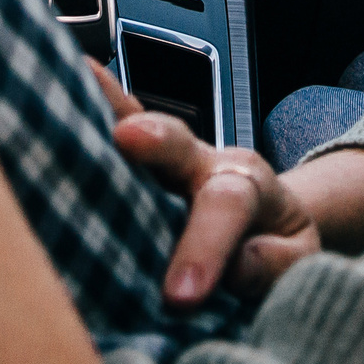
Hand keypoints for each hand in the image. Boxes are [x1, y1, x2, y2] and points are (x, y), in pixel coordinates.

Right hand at [91, 62, 321, 308]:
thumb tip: (236, 269)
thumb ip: (275, 267)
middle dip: (154, 139)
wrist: (269, 226)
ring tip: (66, 78)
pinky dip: (92, 96)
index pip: (227, 207)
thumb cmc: (276, 249)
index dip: (203, 247)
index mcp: (248, 184)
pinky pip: (112, 117)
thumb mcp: (297, 264)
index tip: (180, 295)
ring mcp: (163, 156)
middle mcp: (202, 160)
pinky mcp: (134, 155)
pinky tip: (67, 68)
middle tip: (128, 136)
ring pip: (134, 122)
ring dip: (103, 105)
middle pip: (178, 142)